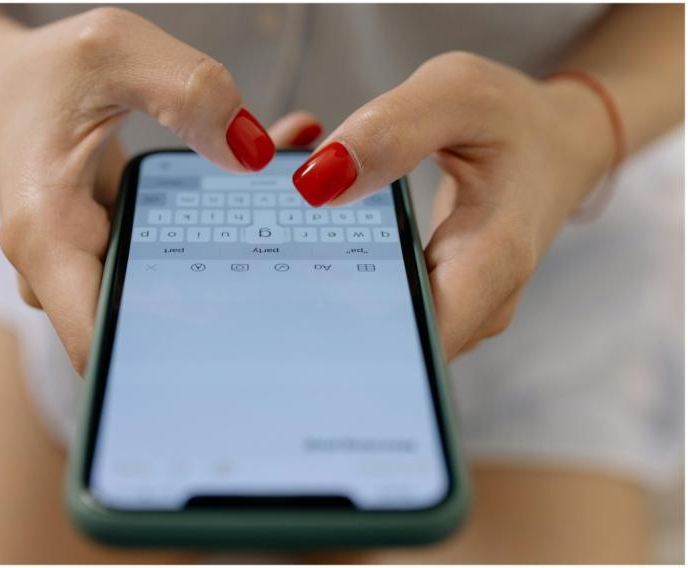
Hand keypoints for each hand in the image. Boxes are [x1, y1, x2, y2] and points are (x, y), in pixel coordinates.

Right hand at [0, 7, 321, 371]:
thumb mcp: (113, 51)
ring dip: (223, 269)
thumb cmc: (43, 73)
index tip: (234, 355)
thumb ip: (188, 92)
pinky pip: (163, 272)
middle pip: (144, 331)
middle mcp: (61, 270)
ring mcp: (84, 271)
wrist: (3, 88)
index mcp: (46, 234)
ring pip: (161, 301)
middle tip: (292, 276)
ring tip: (286, 224)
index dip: (160, 365)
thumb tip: (255, 156)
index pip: (96, 344)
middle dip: (218, 311)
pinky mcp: (108, 259)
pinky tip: (259, 206)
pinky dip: (208, 246)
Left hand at [292, 52, 613, 358]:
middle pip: (390, 349)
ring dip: (326, 300)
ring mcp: (461, 313)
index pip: (419, 342)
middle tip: (258, 276)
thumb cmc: (511, 119)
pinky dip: (344, 285)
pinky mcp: (442, 304)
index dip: (351, 344)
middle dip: (319, 318)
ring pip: (382, 335)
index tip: (284, 316)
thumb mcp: (456, 96)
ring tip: (275, 256)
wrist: (554, 145)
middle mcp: (478, 306)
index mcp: (491, 260)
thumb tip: (314, 186)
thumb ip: (389, 133)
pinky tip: (308, 252)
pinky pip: (386, 312)